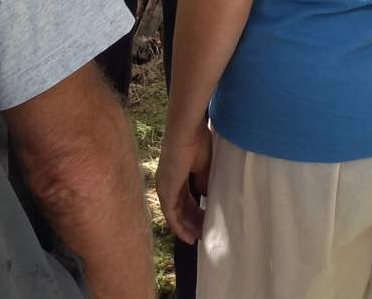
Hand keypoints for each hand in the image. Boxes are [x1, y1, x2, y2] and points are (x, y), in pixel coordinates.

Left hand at [156, 122, 211, 245]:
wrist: (186, 132)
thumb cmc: (196, 142)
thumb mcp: (203, 167)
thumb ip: (202, 183)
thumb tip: (207, 198)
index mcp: (175, 176)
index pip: (184, 199)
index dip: (195, 211)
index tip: (206, 220)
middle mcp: (166, 184)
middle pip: (180, 209)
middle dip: (192, 221)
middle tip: (205, 233)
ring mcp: (164, 188)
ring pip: (175, 215)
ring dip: (187, 227)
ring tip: (199, 239)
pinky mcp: (165, 192)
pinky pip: (171, 216)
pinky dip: (180, 228)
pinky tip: (189, 237)